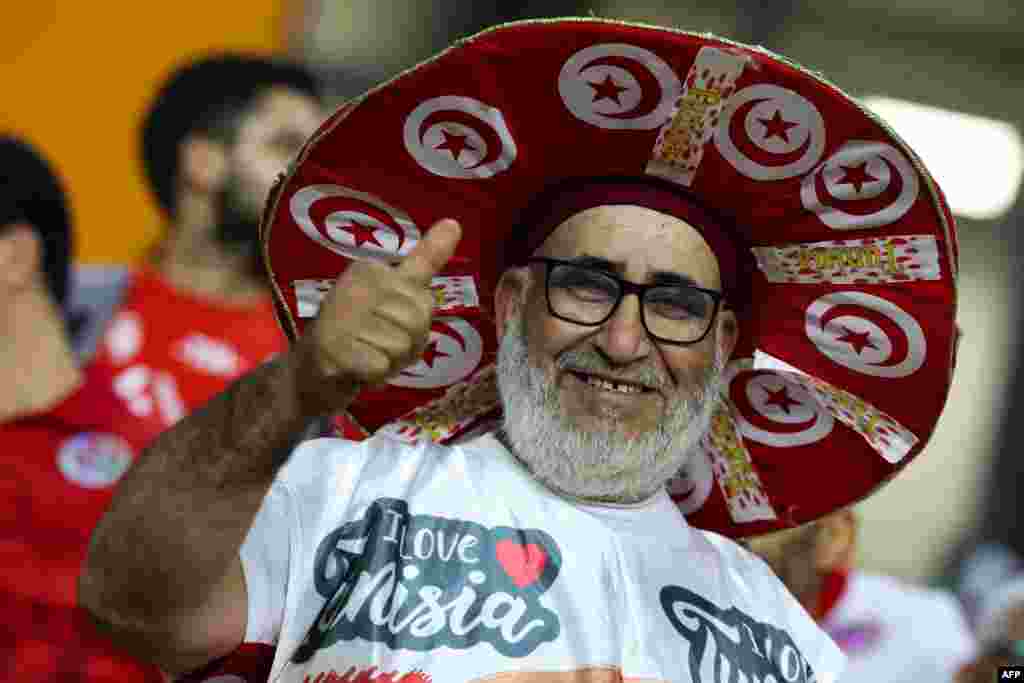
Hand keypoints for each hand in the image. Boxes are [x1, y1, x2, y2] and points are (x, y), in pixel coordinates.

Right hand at [293, 219, 461, 411]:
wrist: (310, 373)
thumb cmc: (361, 334)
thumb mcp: (395, 294)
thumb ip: (425, 261)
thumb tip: (455, 223)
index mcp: (370, 269)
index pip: (425, 303)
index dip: (416, 326)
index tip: (387, 325)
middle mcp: (355, 284)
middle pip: (418, 323)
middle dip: (406, 346)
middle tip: (377, 346)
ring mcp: (341, 315)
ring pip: (401, 346)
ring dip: (390, 362)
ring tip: (365, 356)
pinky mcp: (333, 347)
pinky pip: (381, 366)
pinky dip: (374, 376)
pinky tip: (354, 369)